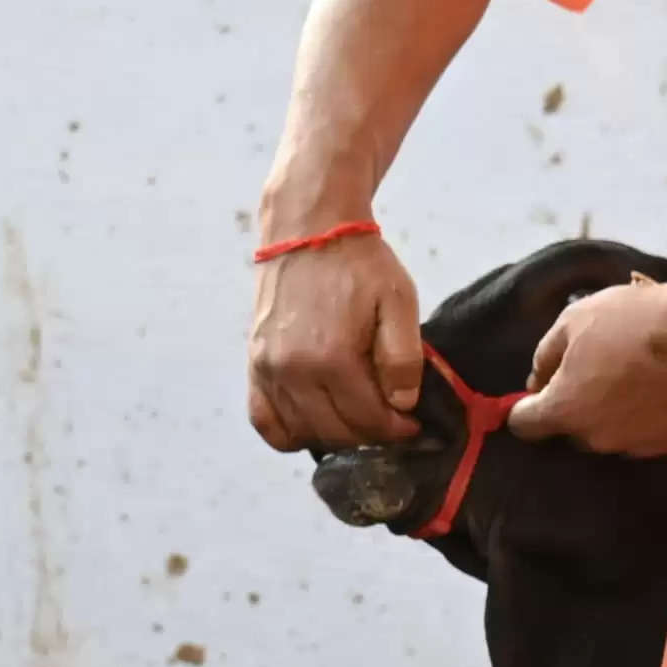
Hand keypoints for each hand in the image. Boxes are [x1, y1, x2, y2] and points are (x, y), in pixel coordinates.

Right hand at [249, 231, 425, 449]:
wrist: (308, 229)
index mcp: (333, 356)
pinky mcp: (254, 364)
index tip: (412, 423)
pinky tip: (316, 422)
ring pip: (303, 434)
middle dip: (370, 435)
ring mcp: (268, 369)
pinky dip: (291, 433)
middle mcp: (294, 370)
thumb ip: (403, 358)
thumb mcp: (399, 301)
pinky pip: (265, 423)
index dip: (397, 430)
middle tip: (389, 421)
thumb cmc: (358, 263)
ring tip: (358, 417)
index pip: (368, 421)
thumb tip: (401, 404)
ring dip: (335, 437)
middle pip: (336, 434)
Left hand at [505, 273, 666, 456]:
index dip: (525, 408)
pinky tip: (661, 392)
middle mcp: (596, 439)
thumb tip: (536, 381)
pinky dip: (648, 419)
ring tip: (633, 379)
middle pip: (572, 430)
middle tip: (596, 371)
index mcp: (565, 410)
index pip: (525, 426)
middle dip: (576, 406)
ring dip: (613, 414)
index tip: (537, 394)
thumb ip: (546, 355)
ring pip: (611, 434)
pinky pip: (647, 435)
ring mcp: (636, 446)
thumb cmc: (632, 322)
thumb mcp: (574, 319)